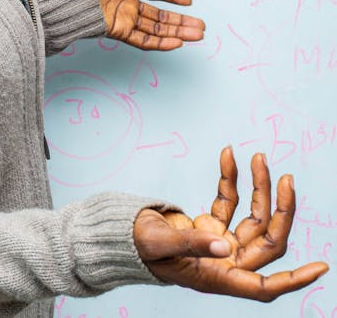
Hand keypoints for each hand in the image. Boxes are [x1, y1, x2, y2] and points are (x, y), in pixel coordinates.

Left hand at [76, 0, 203, 49]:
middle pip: (160, 16)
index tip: (189, 1)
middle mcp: (127, 4)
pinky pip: (143, 39)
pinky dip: (160, 43)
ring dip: (177, 33)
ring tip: (197, 35)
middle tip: (202, 26)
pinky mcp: (117, 31)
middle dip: (181, 21)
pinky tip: (177, 43)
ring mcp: (123, 18)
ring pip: (156, 29)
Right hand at [134, 147, 328, 300]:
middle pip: (267, 239)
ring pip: (254, 216)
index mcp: (218, 277)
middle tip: (286, 177)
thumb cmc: (138, 248)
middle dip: (281, 209)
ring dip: (258, 187)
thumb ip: (192, 243)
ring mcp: (220, 243)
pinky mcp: (210, 225)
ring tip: (258, 156)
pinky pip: (229, 200)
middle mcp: (226, 261)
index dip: (294, 279)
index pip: (265, 286)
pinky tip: (228, 155)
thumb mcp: (160, 244)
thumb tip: (223, 243)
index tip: (321, 267)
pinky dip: (231, 179)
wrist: (123, 237)